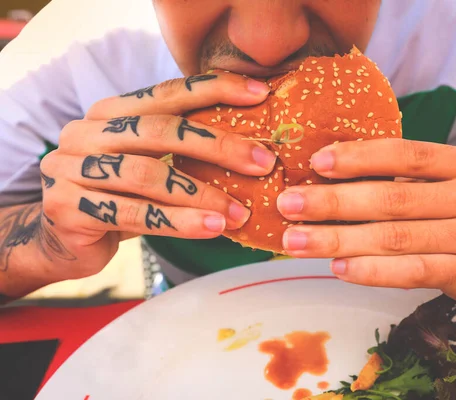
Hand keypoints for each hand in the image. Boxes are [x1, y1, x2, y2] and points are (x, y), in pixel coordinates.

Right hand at [39, 72, 275, 279]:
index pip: (167, 93)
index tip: (260, 93)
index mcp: (109, 113)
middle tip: (263, 162)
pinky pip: (134, 214)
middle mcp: (85, 132)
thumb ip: (178, 150)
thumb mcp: (146, 164)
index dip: (215, 89)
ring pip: (148, 175)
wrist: (61, 239)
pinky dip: (179, 222)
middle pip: (161, 130)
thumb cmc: (118, 196)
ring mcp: (71, 168)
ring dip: (202, 194)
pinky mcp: (67, 207)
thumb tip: (251, 147)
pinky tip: (212, 228)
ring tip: (239, 212)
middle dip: (218, 146)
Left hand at [276, 139, 455, 300]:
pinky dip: (371, 270)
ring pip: (396, 239)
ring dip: (339, 240)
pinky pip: (412, 273)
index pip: (407, 154)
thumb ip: (400, 176)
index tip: (317, 163)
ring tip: (297, 241)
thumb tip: (325, 175)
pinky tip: (338, 267)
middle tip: (289, 205)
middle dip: (334, 203)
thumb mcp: (445, 179)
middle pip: (394, 200)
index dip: (360, 158)